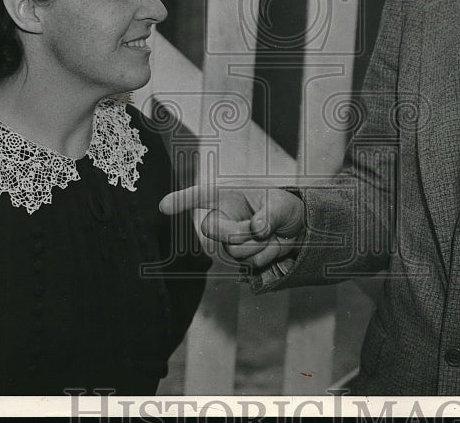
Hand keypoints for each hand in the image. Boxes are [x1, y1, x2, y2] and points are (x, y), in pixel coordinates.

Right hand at [160, 184, 305, 268]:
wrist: (296, 228)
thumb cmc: (284, 207)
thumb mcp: (282, 204)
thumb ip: (270, 214)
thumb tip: (257, 227)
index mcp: (229, 196)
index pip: (200, 196)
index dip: (181, 200)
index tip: (163, 206)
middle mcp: (223, 216)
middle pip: (210, 229)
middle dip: (237, 231)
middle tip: (261, 228)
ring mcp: (228, 238)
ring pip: (233, 249)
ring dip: (259, 245)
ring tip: (272, 234)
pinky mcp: (239, 257)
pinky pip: (248, 263)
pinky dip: (266, 255)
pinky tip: (272, 245)